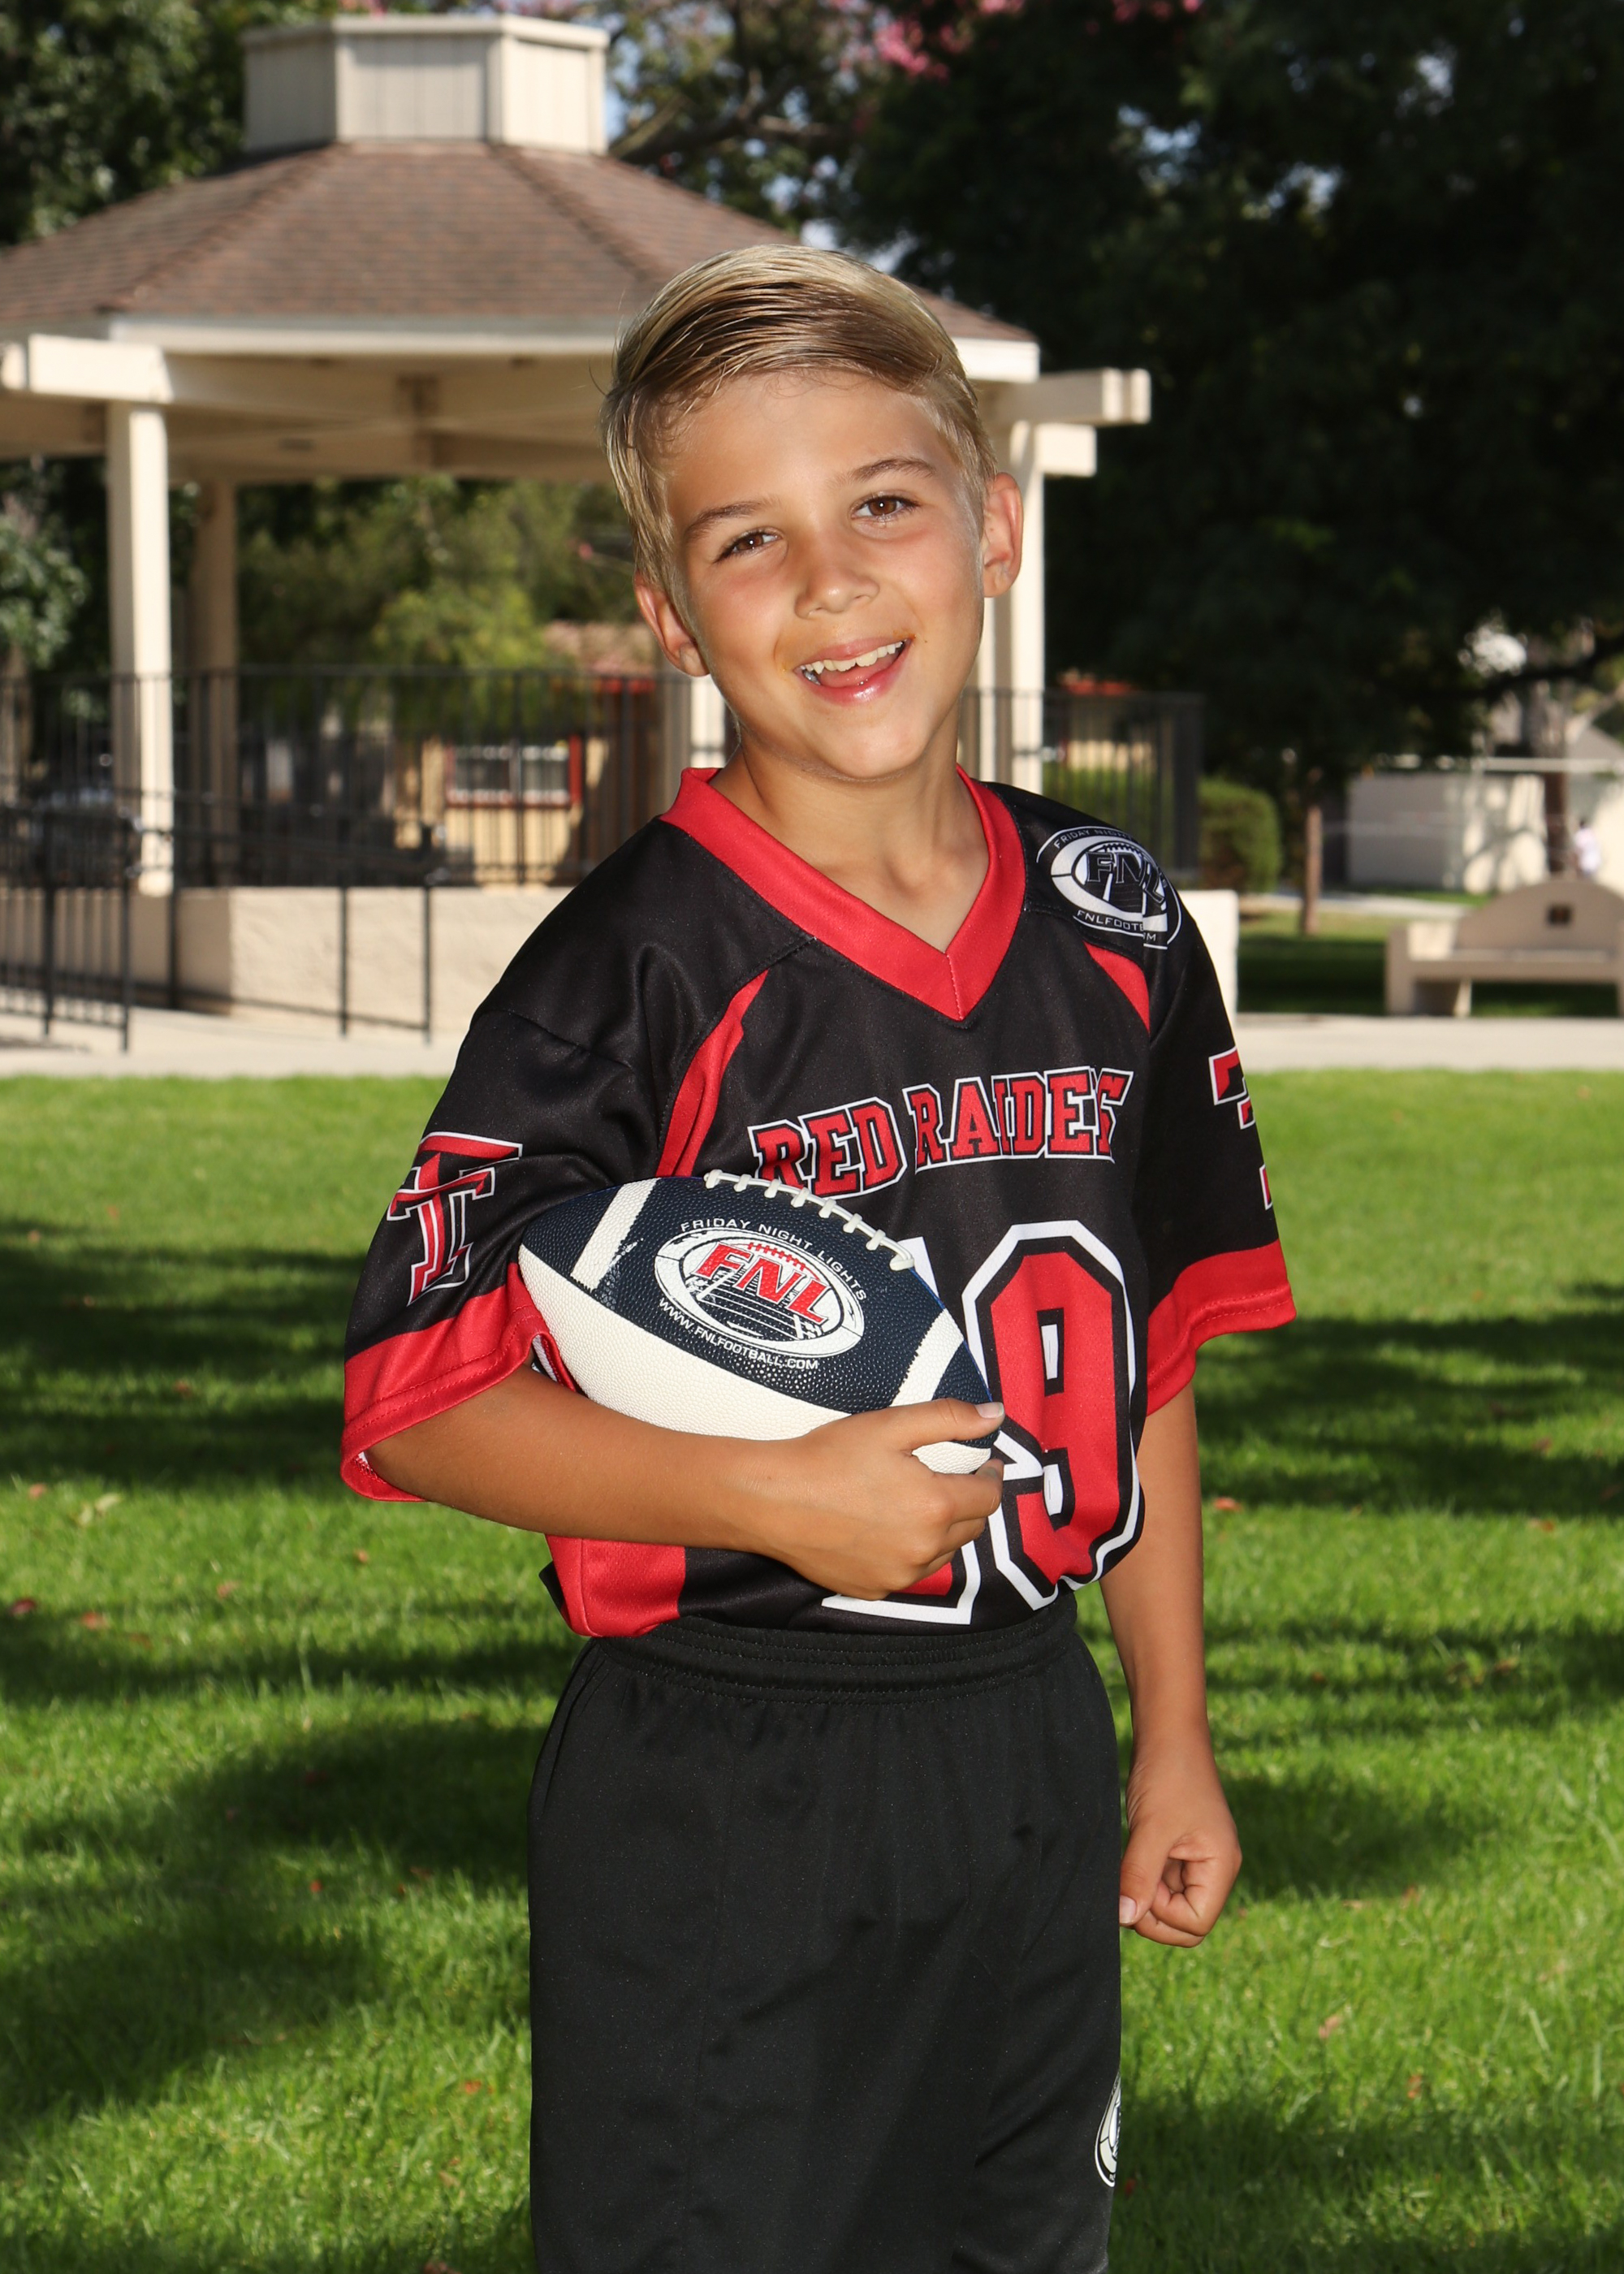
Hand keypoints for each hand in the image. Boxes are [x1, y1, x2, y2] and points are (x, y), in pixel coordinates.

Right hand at [735, 1399, 1004, 1598]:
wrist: (772, 1501)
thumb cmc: (829, 1457)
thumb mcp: (890, 1425)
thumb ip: (949, 1418)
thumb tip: (995, 1414)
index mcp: (935, 1508)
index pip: (988, 1497)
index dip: (991, 1476)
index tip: (984, 1463)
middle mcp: (924, 1550)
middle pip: (971, 1529)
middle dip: (971, 1503)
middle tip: (956, 1480)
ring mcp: (898, 1576)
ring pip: (943, 1555)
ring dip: (945, 1531)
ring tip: (923, 1505)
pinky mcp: (873, 1590)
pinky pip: (909, 1573)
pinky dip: (911, 1553)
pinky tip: (890, 1531)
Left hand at [1118, 1738, 1240, 1946]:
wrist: (1167, 1732)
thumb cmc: (1168, 1774)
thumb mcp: (1151, 1828)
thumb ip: (1140, 1877)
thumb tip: (1124, 1918)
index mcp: (1221, 1866)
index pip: (1196, 1923)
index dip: (1163, 1914)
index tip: (1140, 1884)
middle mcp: (1215, 1868)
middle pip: (1187, 1922)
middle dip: (1154, 1914)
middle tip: (1128, 1886)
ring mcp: (1197, 1859)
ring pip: (1172, 1903)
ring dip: (1146, 1894)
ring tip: (1128, 1865)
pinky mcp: (1179, 1849)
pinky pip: (1163, 1881)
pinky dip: (1144, 1878)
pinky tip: (1130, 1856)